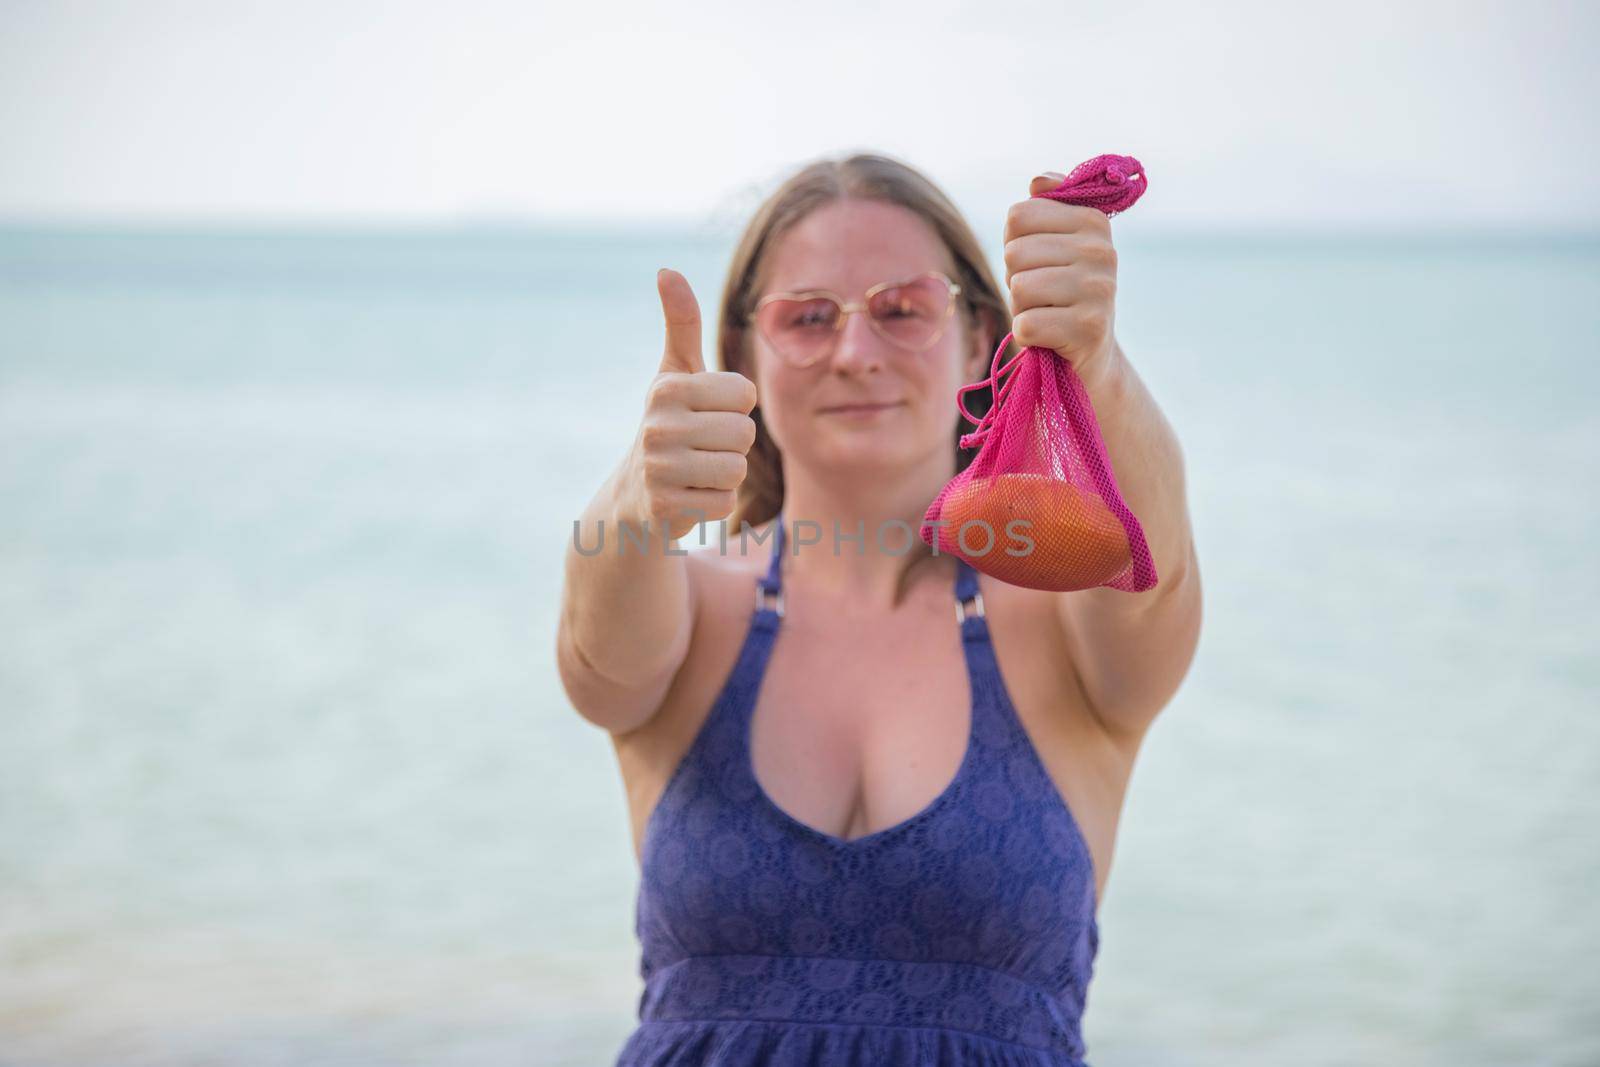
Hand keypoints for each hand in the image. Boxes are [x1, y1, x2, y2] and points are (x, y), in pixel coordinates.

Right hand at [617, 269, 758, 542]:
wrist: (632, 497)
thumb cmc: (668, 423)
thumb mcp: (675, 373)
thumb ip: (681, 323)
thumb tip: (667, 269)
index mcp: (668, 388)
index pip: (745, 394)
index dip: (735, 407)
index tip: (705, 414)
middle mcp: (658, 426)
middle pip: (744, 433)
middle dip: (731, 444)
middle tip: (700, 448)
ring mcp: (658, 470)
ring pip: (737, 470)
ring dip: (725, 475)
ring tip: (696, 471)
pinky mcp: (664, 508)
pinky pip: (724, 503)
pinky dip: (713, 503)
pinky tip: (689, 497)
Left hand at [1002, 172, 1121, 384]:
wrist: (1090, 357)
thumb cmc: (1062, 295)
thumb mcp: (1057, 246)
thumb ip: (1047, 207)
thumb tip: (1038, 181)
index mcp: (1094, 221)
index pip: (1018, 216)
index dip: (1015, 244)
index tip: (1040, 262)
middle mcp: (1102, 251)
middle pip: (1015, 253)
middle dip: (1018, 280)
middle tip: (1044, 296)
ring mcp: (1100, 290)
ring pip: (1018, 288)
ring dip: (1022, 309)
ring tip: (1048, 314)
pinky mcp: (1089, 329)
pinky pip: (1026, 324)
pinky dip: (1027, 336)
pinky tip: (1049, 337)